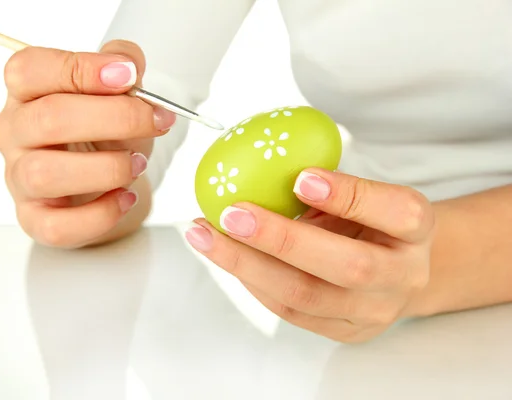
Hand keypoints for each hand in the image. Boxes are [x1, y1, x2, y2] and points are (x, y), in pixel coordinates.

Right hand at [0, 40, 175, 247]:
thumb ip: (123, 64)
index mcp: (26, 91)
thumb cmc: (105, 132)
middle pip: (49, 118)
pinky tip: (126, 198)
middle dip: (115, 118)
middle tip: (156, 121)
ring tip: (138, 163)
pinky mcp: (34, 219)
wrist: (105, 182)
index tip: (130, 76)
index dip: (83, 69)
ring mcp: (18, 178)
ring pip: (46, 174)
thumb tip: (127, 64)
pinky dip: (101, 214)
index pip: (31, 69)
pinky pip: (57, 225)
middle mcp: (13, 132)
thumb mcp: (118, 92)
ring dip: (106, 168)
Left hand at [185, 169, 434, 342]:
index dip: (348, 196)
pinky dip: (251, 280)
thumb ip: (325, 184)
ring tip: (205, 235)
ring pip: (306, 296)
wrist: (397, 273)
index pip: (396, 212)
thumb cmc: (371, 222)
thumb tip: (259, 162)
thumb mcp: (364, 194)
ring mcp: (375, 311)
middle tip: (232, 214)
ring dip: (247, 264)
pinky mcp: (345, 332)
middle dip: (281, 239)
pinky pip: (289, 311)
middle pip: (347, 266)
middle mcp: (404, 275)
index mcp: (416, 229)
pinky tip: (225, 255)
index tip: (301, 178)